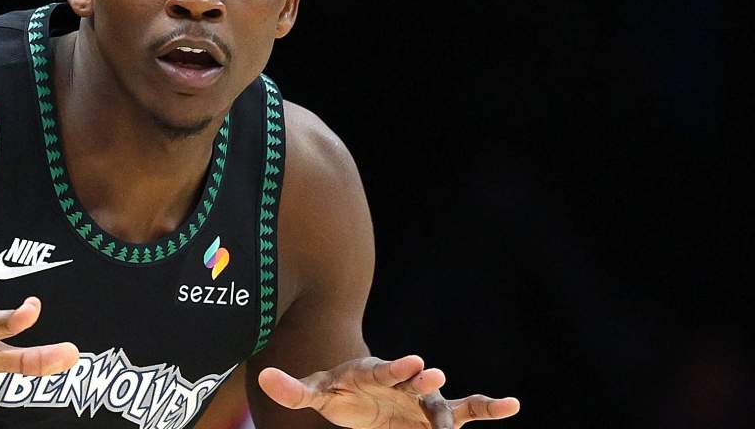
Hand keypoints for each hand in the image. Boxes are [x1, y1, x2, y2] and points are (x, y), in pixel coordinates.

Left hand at [258, 355, 519, 427]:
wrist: (360, 394)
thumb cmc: (338, 392)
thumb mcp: (315, 392)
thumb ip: (293, 388)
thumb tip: (263, 380)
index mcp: (371, 373)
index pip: (381, 369)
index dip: (395, 367)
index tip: (412, 362)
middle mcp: (401, 382)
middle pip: (414, 382)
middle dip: (423, 379)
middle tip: (434, 373)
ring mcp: (420, 398)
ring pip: (446, 400)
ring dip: (466, 402)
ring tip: (498, 405)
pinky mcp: (434, 414)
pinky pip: (465, 411)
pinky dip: (488, 408)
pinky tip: (512, 405)